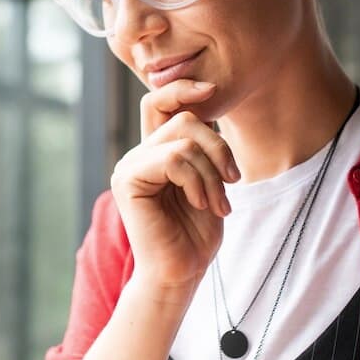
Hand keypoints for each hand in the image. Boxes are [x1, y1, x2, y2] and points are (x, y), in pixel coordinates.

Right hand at [110, 79, 240, 292]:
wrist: (181, 272)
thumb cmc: (196, 233)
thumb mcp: (209, 180)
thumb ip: (203, 146)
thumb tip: (210, 103)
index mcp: (155, 150)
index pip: (160, 101)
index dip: (183, 87)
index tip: (213, 89)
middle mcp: (138, 153)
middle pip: (183, 118)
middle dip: (219, 148)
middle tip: (232, 182)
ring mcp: (129, 165)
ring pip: (183, 138)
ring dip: (212, 172)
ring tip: (217, 202)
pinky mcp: (128, 180)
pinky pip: (173, 158)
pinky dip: (197, 180)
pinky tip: (200, 203)